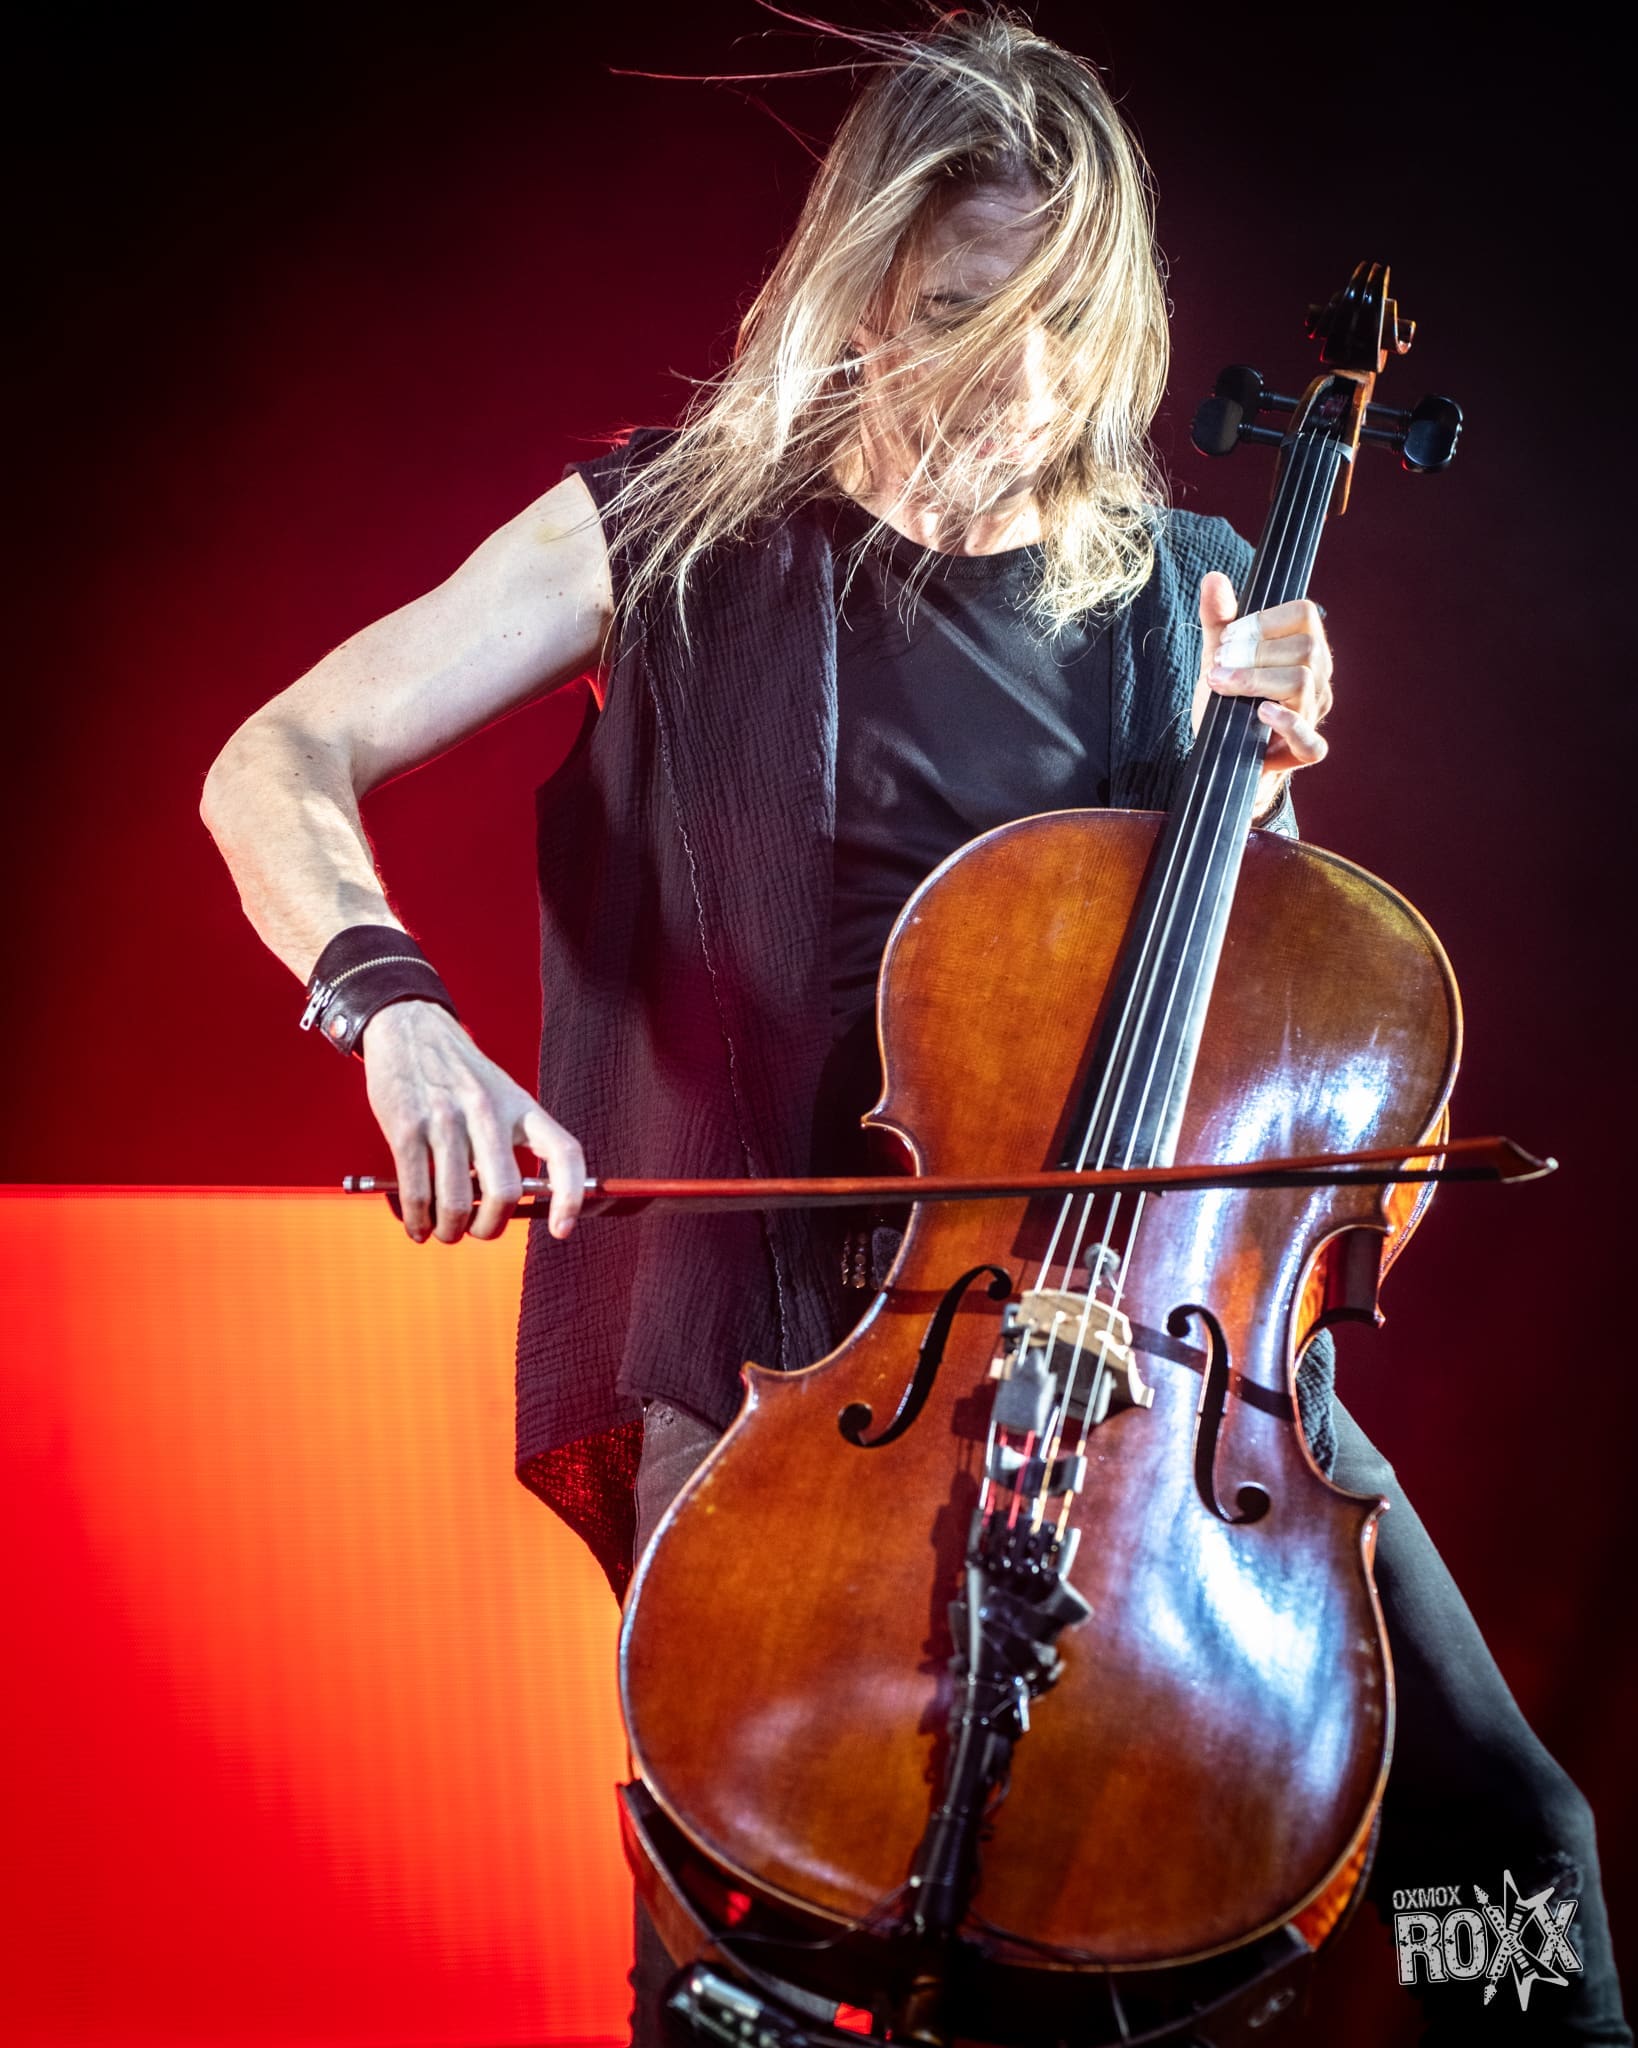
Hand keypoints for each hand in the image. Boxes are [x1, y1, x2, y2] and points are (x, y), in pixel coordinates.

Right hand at [360, 1001, 584, 1243]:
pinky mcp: (406, 1127)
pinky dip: (419, 1221)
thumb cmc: (458, 1074)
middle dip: (490, 1228)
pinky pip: (417, 1192)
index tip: (562, 1229)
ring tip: (446, 1232)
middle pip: (504, 1191)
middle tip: (478, 1231)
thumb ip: (508, 1142)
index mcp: (520, 1105)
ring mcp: (445, 1119)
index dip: (570, 1196)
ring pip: (457, 1200)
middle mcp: (487, 1111)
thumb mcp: (498, 1095)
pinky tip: (419, 1226)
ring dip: (451, 1230)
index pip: (563, 1152)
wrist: (408, 1027)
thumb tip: (504, 1208)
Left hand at [1196, 573, 1332, 804]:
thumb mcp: (1218, 655)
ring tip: (1221, 685)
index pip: (1304, 614)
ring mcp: (1314, 714)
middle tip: (1218, 666)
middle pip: (1305, 649)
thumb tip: (1213, 577)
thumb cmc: (1228, 698)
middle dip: (1254, 653)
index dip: (1263, 621)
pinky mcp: (1304, 750)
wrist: (1218, 753)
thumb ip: (1218, 618)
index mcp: (1305, 647)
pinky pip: (1312, 741)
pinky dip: (1288, 725)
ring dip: (1256, 681)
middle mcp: (1318, 677)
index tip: (1228, 639)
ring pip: (1303, 684)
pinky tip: (1262, 714)